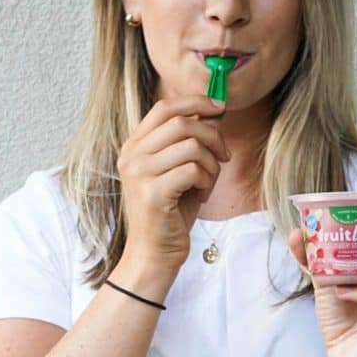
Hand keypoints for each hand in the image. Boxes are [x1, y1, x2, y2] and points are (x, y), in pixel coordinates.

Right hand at [116, 94, 230, 265]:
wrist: (154, 254)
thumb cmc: (169, 215)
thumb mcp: (177, 172)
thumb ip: (187, 143)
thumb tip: (212, 114)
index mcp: (134, 147)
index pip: (164, 108)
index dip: (195, 102)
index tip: (219, 109)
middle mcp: (132, 157)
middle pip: (181, 123)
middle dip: (212, 136)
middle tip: (224, 156)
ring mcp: (139, 174)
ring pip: (191, 146)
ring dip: (211, 164)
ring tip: (208, 183)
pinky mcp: (153, 193)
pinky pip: (193, 170)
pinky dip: (207, 180)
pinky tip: (202, 195)